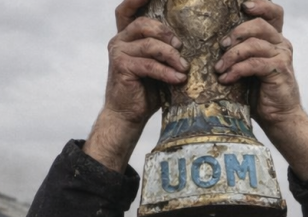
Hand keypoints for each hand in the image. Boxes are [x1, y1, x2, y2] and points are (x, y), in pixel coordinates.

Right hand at [85, 0, 188, 170]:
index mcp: (127, 36)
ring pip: (150, 44)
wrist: (128, 115)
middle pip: (144, 23)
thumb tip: (189, 40)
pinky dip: (167, 71)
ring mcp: (118, 52)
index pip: (127, 10)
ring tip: (184, 68)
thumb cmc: (146, 90)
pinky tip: (178, 78)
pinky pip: (150, 64)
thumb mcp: (157, 64)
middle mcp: (119, 40)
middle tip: (181, 47)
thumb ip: (164, 49)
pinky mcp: (121, 67)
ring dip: (172, 56)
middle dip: (167, 33)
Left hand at [214, 0, 307, 179]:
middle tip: (221, 47)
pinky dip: (236, 70)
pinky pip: (253, 64)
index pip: (274, 12)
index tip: (242, 5)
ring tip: (219, 69)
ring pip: (253, 44)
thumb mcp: (250, 67)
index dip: (260, 5)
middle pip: (259, 25)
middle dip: (236, 33)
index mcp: (275, 39)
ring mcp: (282, 56)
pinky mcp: (279, 70)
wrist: (279, 117)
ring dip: (231, 56)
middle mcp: (282, 44)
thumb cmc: (261, 93)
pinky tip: (226, 79)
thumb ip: (242, 51)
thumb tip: (217, 43)